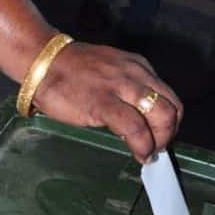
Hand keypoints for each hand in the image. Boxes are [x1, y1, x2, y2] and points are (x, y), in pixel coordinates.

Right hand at [33, 41, 181, 163]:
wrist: (42, 61)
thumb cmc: (72, 70)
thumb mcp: (110, 71)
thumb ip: (128, 89)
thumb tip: (140, 120)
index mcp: (137, 66)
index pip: (168, 96)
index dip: (169, 121)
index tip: (158, 135)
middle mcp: (135, 73)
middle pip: (172, 107)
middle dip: (168, 133)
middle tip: (154, 147)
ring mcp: (120, 86)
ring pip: (162, 115)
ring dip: (159, 141)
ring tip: (146, 152)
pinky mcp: (103, 102)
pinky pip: (135, 127)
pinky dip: (142, 145)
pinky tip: (137, 153)